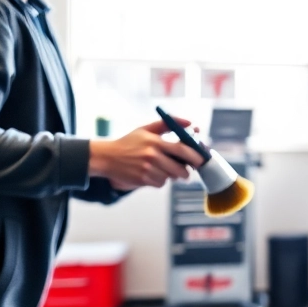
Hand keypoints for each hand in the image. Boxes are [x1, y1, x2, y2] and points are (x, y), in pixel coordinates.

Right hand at [89, 119, 206, 190]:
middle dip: (186, 172)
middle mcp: (151, 155)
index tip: (201, 160)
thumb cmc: (129, 142)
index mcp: (154, 142)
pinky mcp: (142, 180)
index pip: (181, 149)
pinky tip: (151, 174)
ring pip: (170, 177)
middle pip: (179, 168)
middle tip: (187, 171)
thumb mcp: (146, 129)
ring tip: (161, 169)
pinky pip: (160, 183)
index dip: (194, 156)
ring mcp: (146, 169)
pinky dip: (160, 181)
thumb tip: (191, 122)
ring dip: (170, 176)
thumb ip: (168, 124)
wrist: (106, 157)